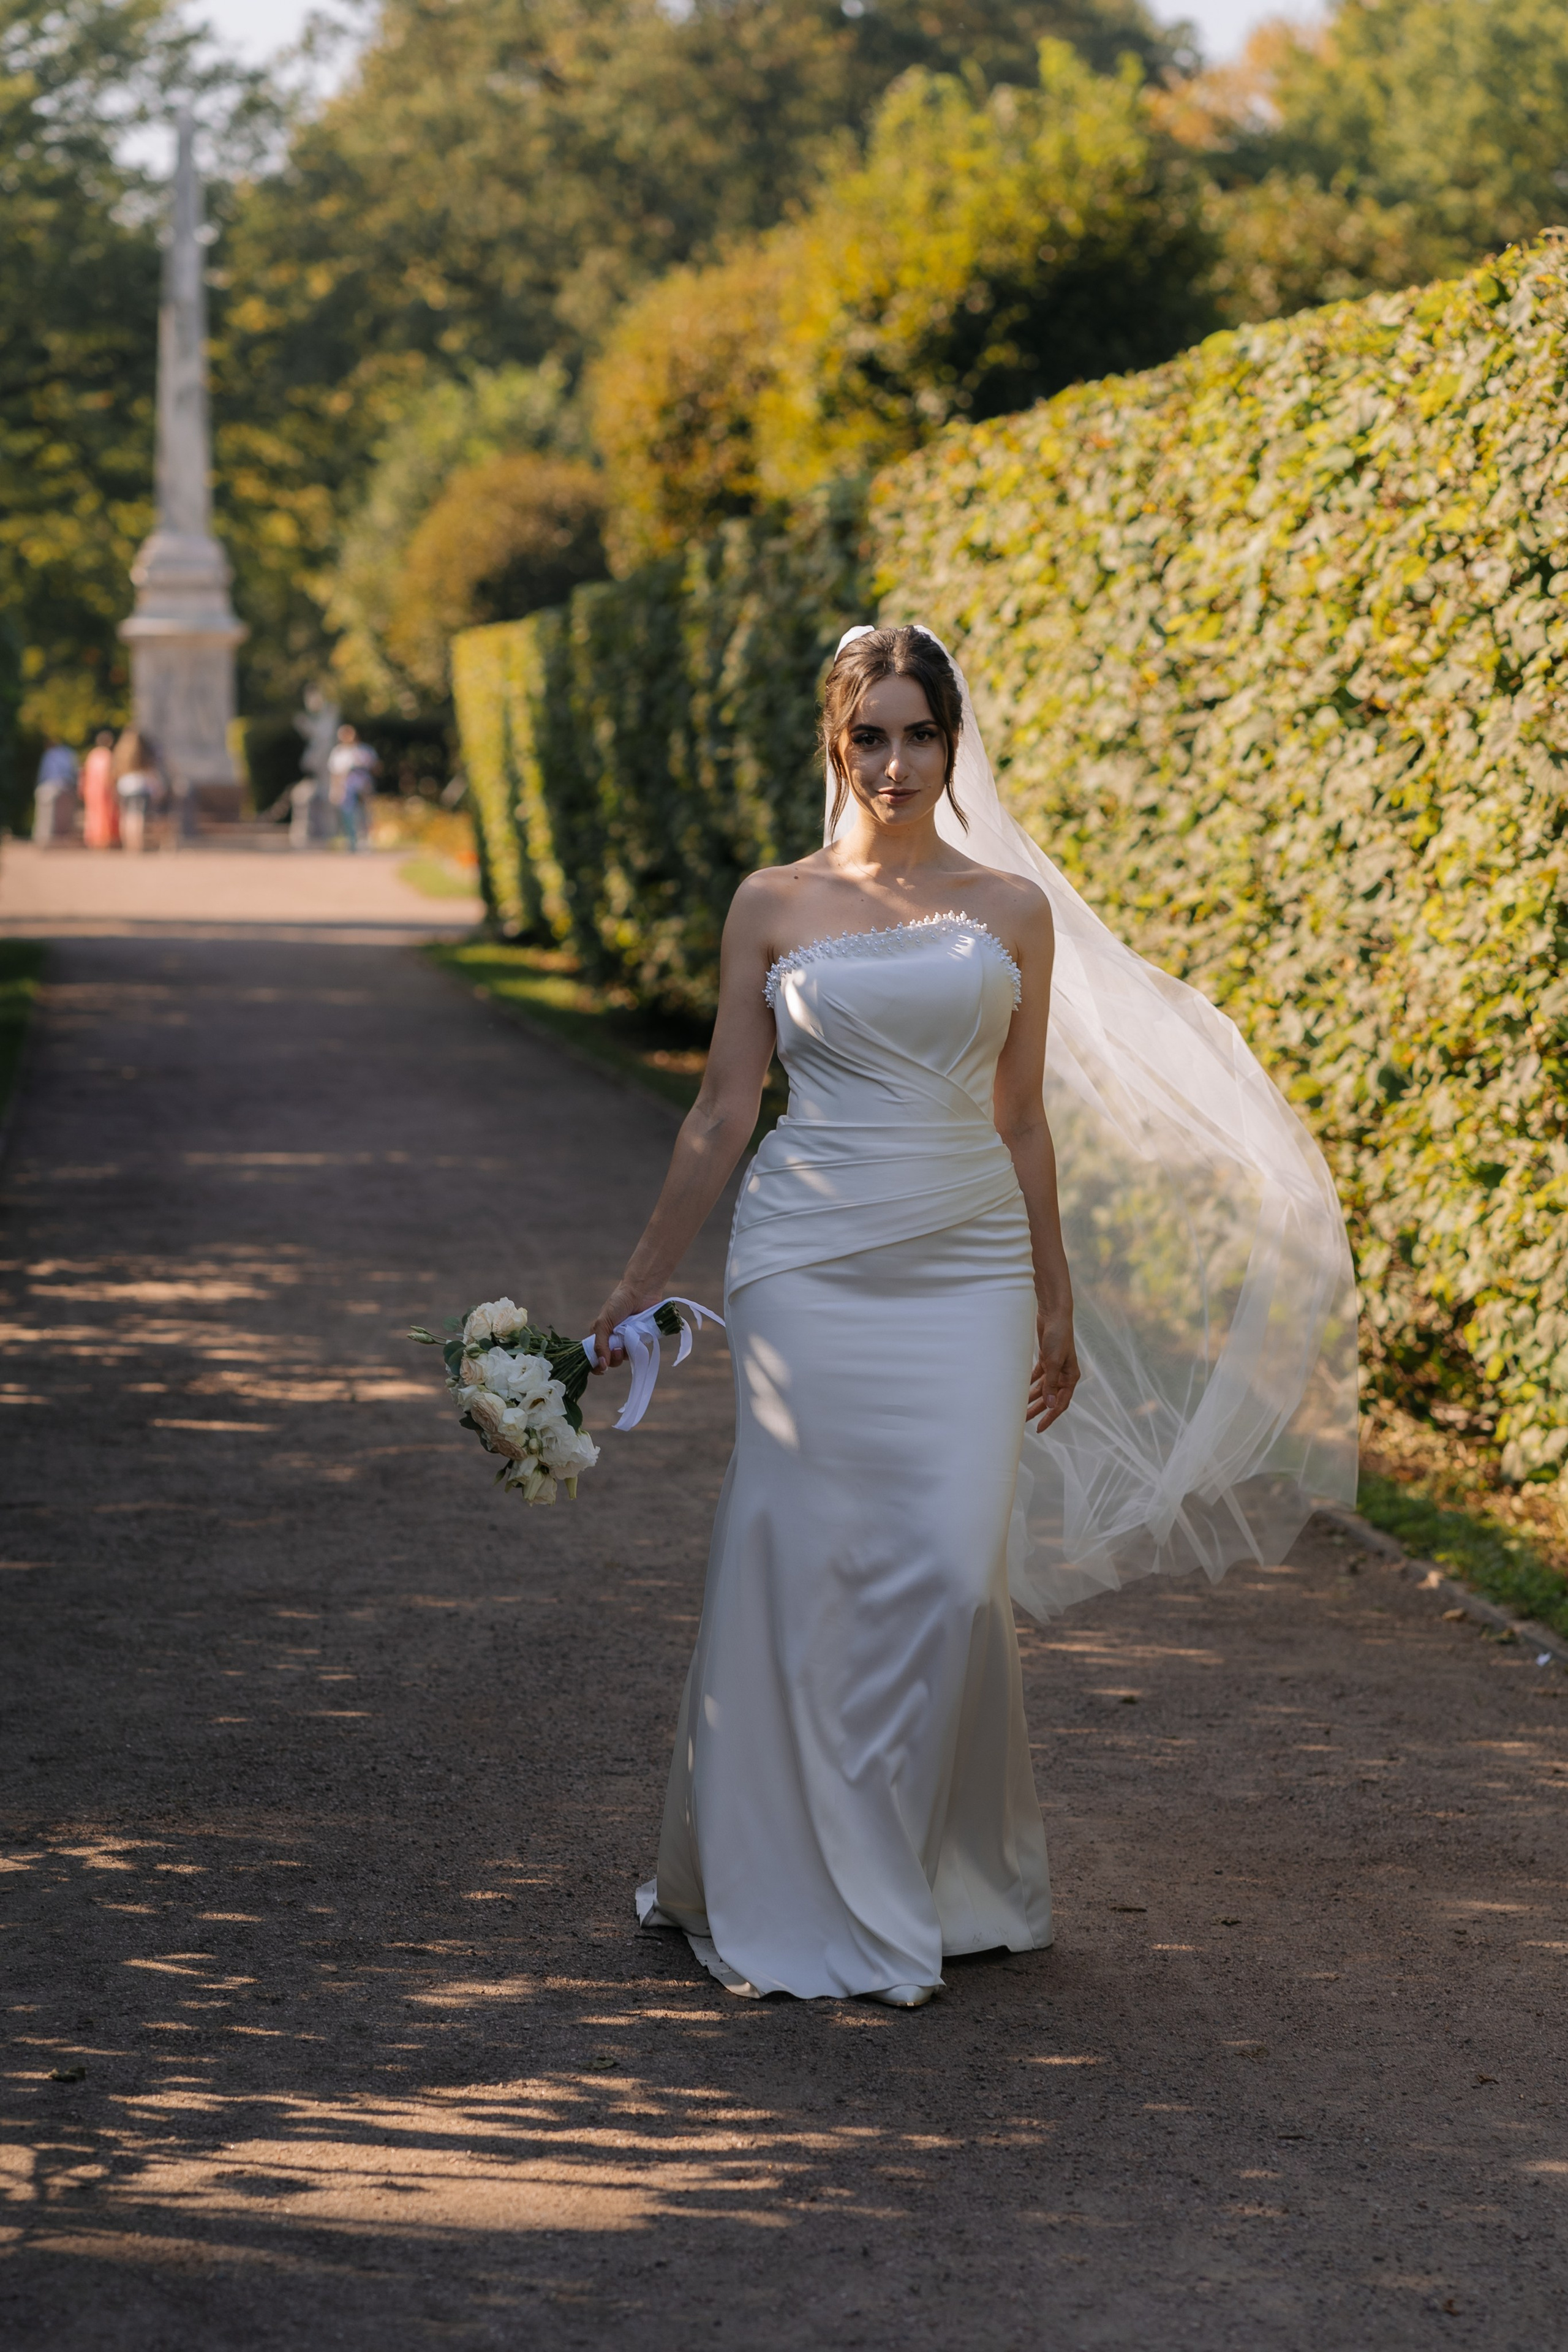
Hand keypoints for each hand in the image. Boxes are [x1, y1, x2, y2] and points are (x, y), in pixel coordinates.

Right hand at [589, 1279, 653, 1373]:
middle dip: (612, 1360)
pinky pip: (636, 1351)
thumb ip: (600, 1344)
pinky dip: (635, 1349)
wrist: (641, 1291)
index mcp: (599, 1335)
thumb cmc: (618, 1303)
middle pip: (609, 1361)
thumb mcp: (604, 1323)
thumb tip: (601, 1365)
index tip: (601, 1368)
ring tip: (625, 1344)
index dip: (596, 1365)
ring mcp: (625, 1340)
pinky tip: (635, 1339)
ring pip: (623, 1358)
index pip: (593, 1356)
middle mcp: (611, 1339)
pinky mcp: (638, 1338)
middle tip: (617, 1350)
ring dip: (624, 1355)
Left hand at [1028, 1302, 1078, 1432]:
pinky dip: (1030, 1383)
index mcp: (1070, 1378)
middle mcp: (1064, 1375)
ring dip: (1032, 1398)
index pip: (1060, 1403)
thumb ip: (1051, 1384)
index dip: (1050, 1417)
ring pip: (1043, 1388)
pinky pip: (1038, 1377)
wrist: (1054, 1315)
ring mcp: (1055, 1367)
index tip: (1039, 1428)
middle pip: (1050, 1398)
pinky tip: (1020, 1390)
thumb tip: (1051, 1405)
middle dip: (1038, 1410)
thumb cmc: (1057, 1337)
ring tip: (1019, 1408)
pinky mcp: (1046, 1360)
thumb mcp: (1052, 1362)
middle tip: (1023, 1420)